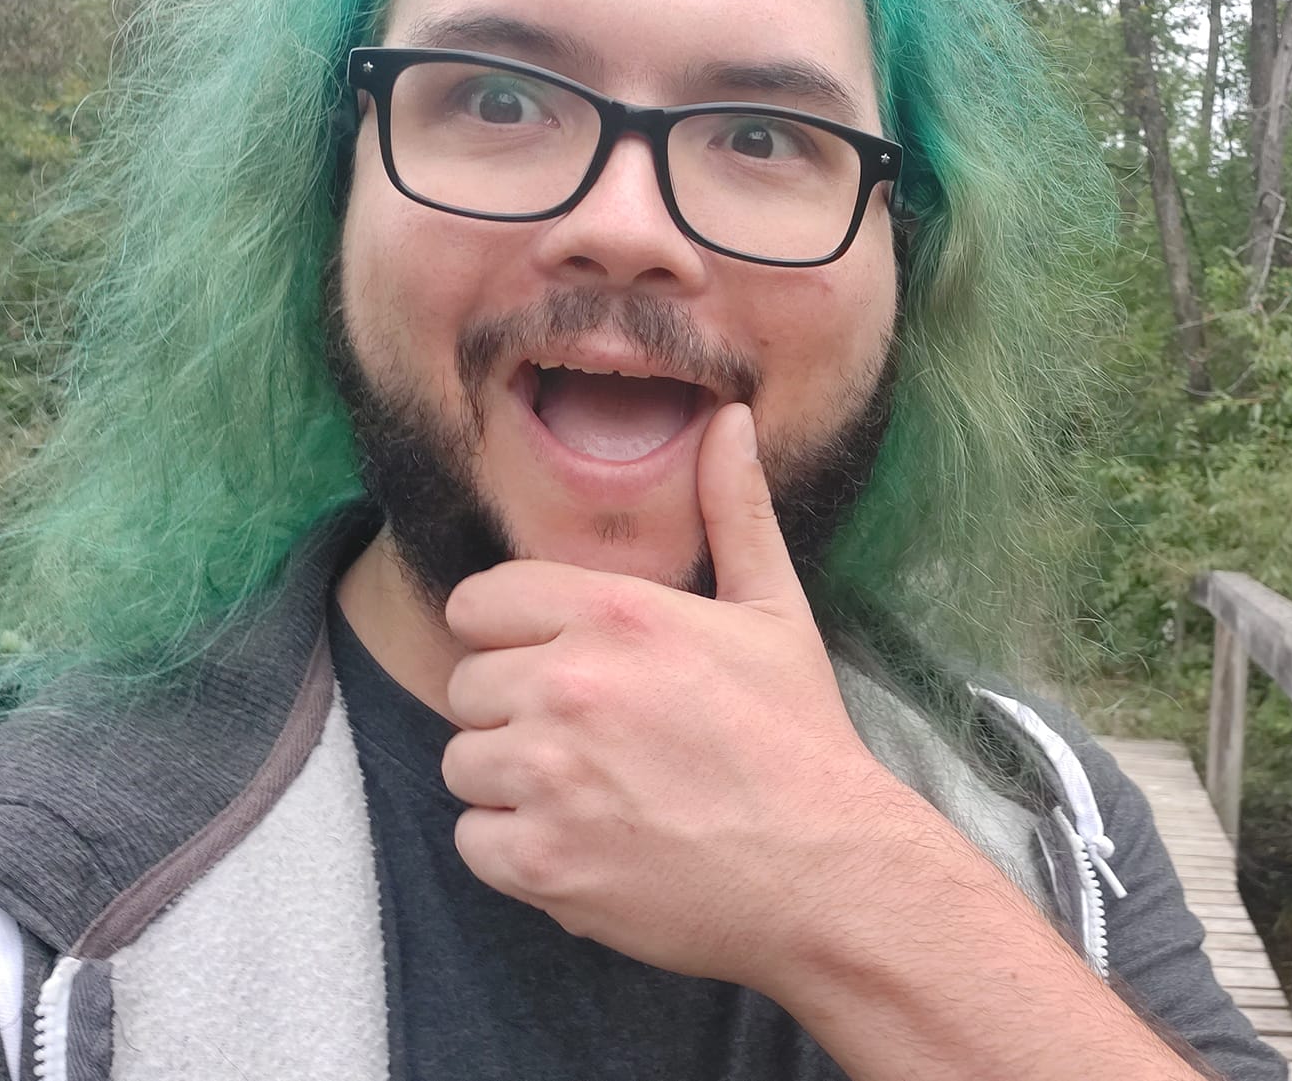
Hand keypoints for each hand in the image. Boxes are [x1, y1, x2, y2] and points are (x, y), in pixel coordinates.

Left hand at [439, 402, 924, 987]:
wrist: (827, 872)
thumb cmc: (800, 740)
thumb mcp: (775, 612)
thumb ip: (735, 510)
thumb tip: (731, 420)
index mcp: (618, 614)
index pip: (478, 602)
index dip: (512, 634)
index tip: (557, 663)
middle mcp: (570, 687)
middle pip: (466, 686)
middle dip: (516, 710)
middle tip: (593, 739)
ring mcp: (549, 779)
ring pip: (464, 764)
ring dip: (512, 782)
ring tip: (592, 791)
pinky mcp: (542, 862)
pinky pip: (475, 840)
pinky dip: (518, 849)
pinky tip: (585, 843)